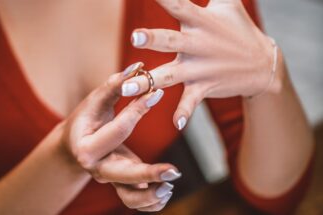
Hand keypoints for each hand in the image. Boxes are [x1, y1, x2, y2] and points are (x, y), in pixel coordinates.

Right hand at [59, 62, 180, 210]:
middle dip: (150, 174)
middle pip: (124, 175)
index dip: (139, 108)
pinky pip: (134, 202)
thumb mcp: (95, 102)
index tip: (158, 93)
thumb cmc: (85, 119)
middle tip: (174, 171)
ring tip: (172, 179)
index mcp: (86, 147)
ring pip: (130, 198)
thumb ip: (114, 86)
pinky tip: (165, 189)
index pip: (119, 129)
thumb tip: (138, 67)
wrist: (74, 144)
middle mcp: (97, 169)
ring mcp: (108, 180)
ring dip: (153, 194)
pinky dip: (151, 201)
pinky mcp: (118, 185)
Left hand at [122, 0, 282, 129]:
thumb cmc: (240, 31)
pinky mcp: (205, 86)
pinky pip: (191, 100)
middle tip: (135, 37)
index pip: (179, 3)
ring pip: (170, 75)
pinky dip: (184, 112)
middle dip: (153, 39)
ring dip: (150, 82)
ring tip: (128, 89)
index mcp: (201, 21)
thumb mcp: (230, 3)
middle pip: (171, 40)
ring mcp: (201, 68)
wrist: (262, 65)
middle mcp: (198, 44)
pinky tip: (176, 124)